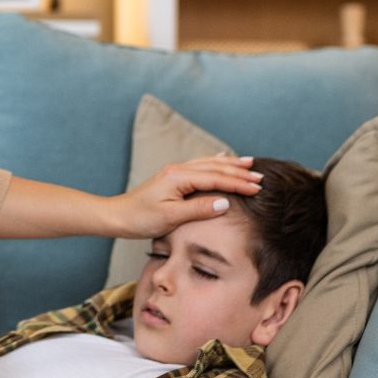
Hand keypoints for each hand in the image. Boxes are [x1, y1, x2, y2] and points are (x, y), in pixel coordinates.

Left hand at [108, 154, 262, 238]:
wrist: (117, 216)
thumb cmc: (141, 219)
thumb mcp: (171, 218)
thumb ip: (198, 209)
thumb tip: (225, 203)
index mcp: (179, 177)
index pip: (216, 178)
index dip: (238, 183)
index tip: (258, 188)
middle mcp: (178, 170)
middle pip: (215, 167)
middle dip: (239, 171)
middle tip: (260, 176)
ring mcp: (175, 172)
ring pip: (209, 164)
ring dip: (230, 164)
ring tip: (249, 163)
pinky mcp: (173, 178)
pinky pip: (200, 166)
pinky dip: (215, 163)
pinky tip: (221, 159)